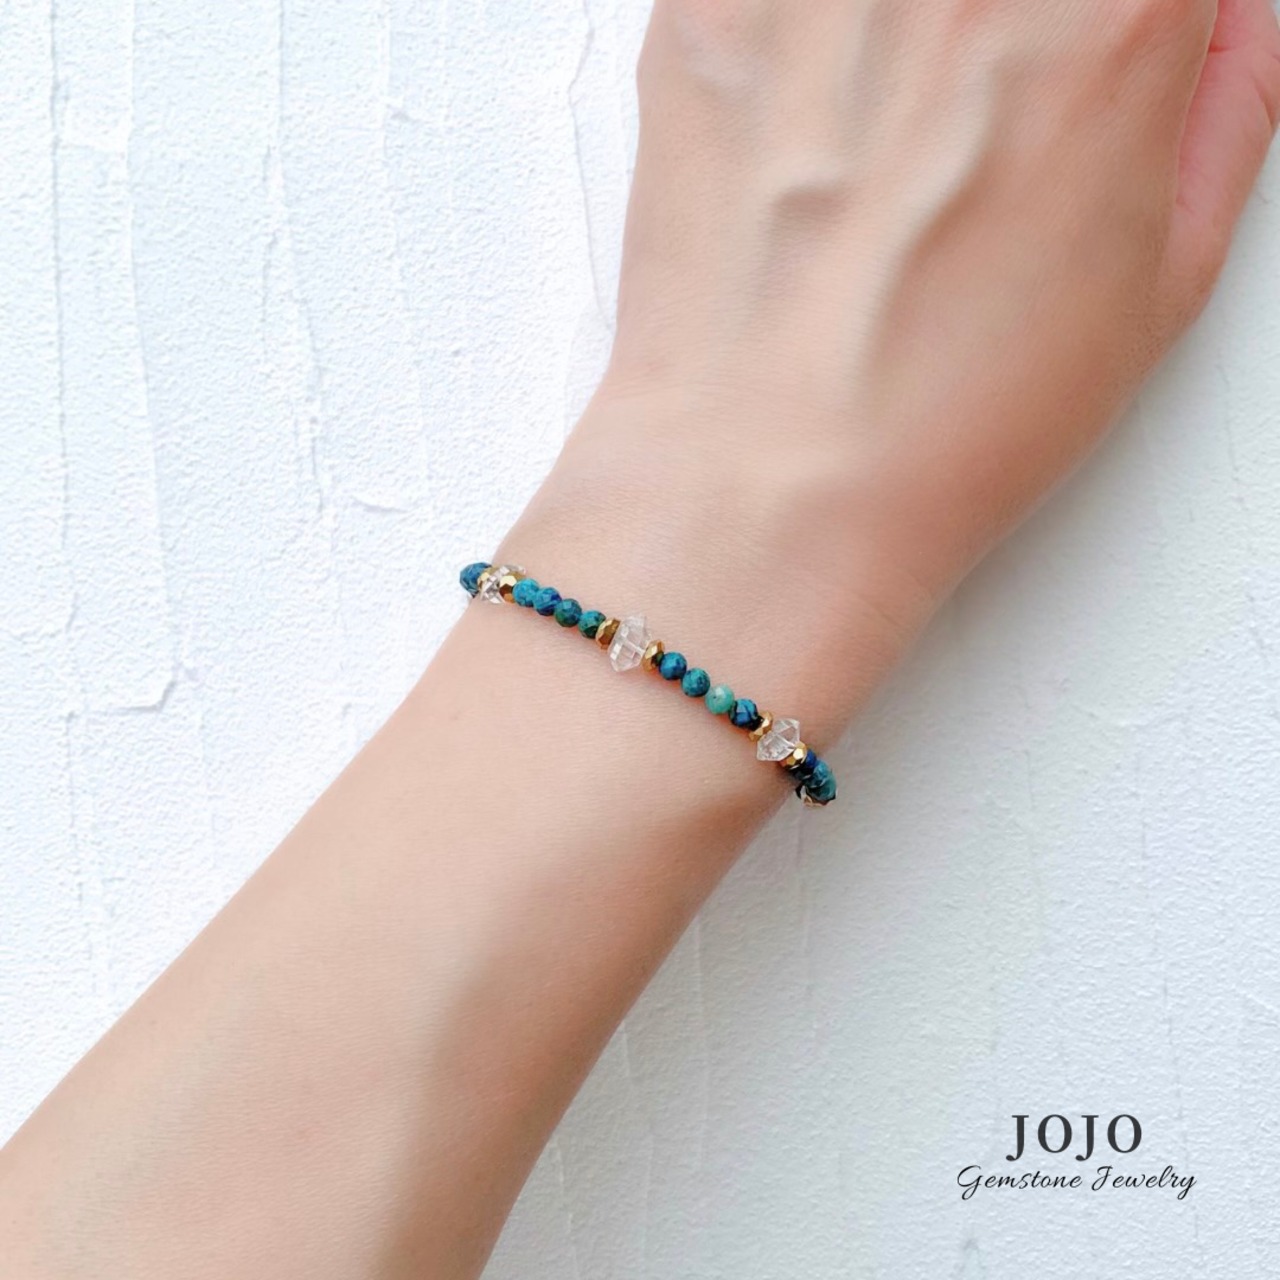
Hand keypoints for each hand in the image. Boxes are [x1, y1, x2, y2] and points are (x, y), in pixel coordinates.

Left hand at [510, 0, 1278, 733]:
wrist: (772, 483)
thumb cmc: (947, 416)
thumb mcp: (1160, 281)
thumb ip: (1217, 106)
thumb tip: (1222, 16)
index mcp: (1108, 14)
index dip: (1109, 26)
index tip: (1072, 72)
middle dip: (994, 34)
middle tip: (968, 126)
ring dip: (892, 38)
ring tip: (880, 138)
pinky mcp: (705, 12)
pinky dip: (791, 36)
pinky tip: (804, 134)